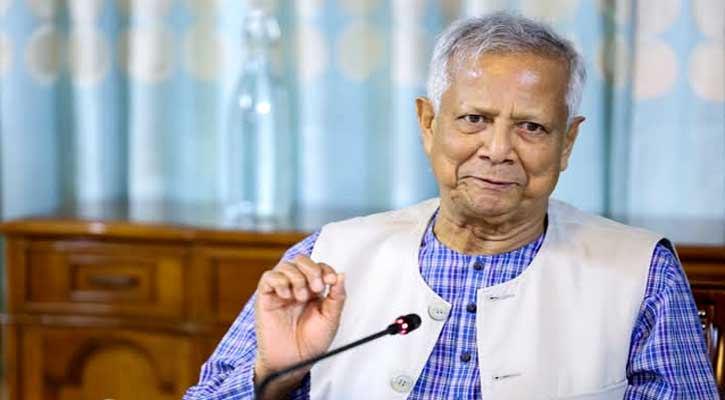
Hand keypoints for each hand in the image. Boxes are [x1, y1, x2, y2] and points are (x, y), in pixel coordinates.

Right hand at [254, 254, 345, 396]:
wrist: (293, 361)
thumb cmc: (311, 343)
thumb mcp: (331, 319)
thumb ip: (337, 296)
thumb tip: (342, 275)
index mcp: (313, 291)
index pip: (319, 267)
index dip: (326, 269)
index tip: (331, 281)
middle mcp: (296, 287)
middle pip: (301, 260)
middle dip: (312, 270)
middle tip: (316, 288)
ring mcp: (280, 291)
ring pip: (286, 265)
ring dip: (297, 278)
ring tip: (300, 298)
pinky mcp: (265, 297)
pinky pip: (269, 277)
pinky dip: (280, 282)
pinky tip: (286, 296)